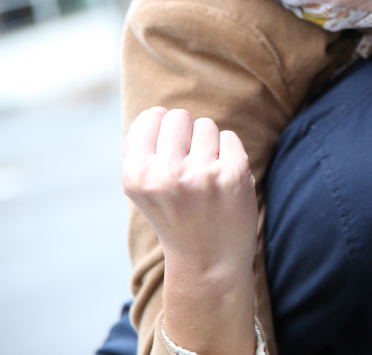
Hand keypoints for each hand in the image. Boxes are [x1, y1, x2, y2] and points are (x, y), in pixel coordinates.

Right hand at [122, 107, 257, 273]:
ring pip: (206, 125)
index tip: (167, 155)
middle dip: (185, 135)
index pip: (151, 117)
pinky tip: (222, 181)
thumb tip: (156, 110)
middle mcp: (167, 174)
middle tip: (188, 168)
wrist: (208, 261)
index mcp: (136, 176)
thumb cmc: (174, 216)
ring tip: (204, 178)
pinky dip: (228, 154)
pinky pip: (230, 137)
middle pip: (179, 116)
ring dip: (208, 145)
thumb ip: (141, 149)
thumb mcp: (142, 188)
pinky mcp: (235, 174)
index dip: (161, 132)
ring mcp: (203, 174)